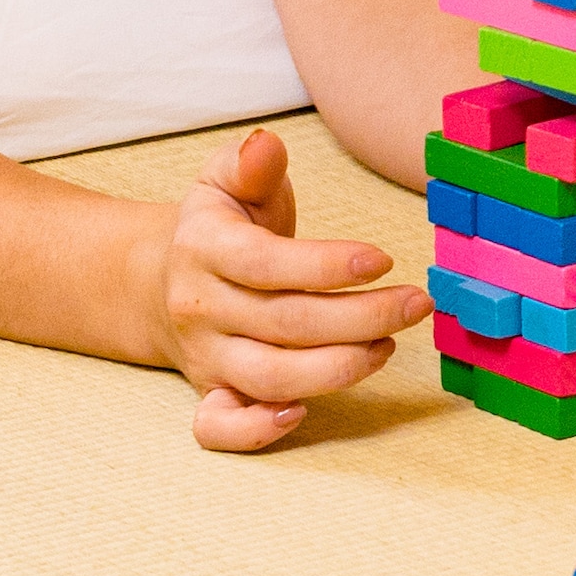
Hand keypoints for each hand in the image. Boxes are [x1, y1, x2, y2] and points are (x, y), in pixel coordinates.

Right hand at [163, 124, 427, 452]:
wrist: (159, 281)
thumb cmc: (219, 227)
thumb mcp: (226, 182)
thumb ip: (250, 163)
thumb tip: (266, 144)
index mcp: (204, 249)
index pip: (267, 264)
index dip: (327, 266)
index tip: (384, 260)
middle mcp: (201, 308)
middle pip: (285, 325)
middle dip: (360, 318)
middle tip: (416, 305)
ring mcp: (204, 357)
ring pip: (268, 378)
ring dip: (337, 369)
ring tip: (388, 346)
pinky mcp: (209, 393)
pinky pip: (219, 429)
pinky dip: (256, 431)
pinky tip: (304, 412)